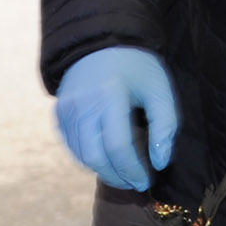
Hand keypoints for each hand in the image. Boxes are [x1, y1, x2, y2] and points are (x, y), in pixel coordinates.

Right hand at [57, 47, 176, 192]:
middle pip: (95, 157)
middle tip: (136, 182)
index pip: (118, 146)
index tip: (147, 181)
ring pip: (81, 156)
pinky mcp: (59, 114)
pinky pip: (72, 147)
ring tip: (124, 171)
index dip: (133, 170)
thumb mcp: (160, 89)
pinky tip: (108, 156)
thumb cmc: (137, 68)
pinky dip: (90, 158)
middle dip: (117, 177)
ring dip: (104, 170)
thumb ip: (166, 126)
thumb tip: (160, 163)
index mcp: (110, 95)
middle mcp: (82, 104)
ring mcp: (66, 109)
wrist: (101, 42)